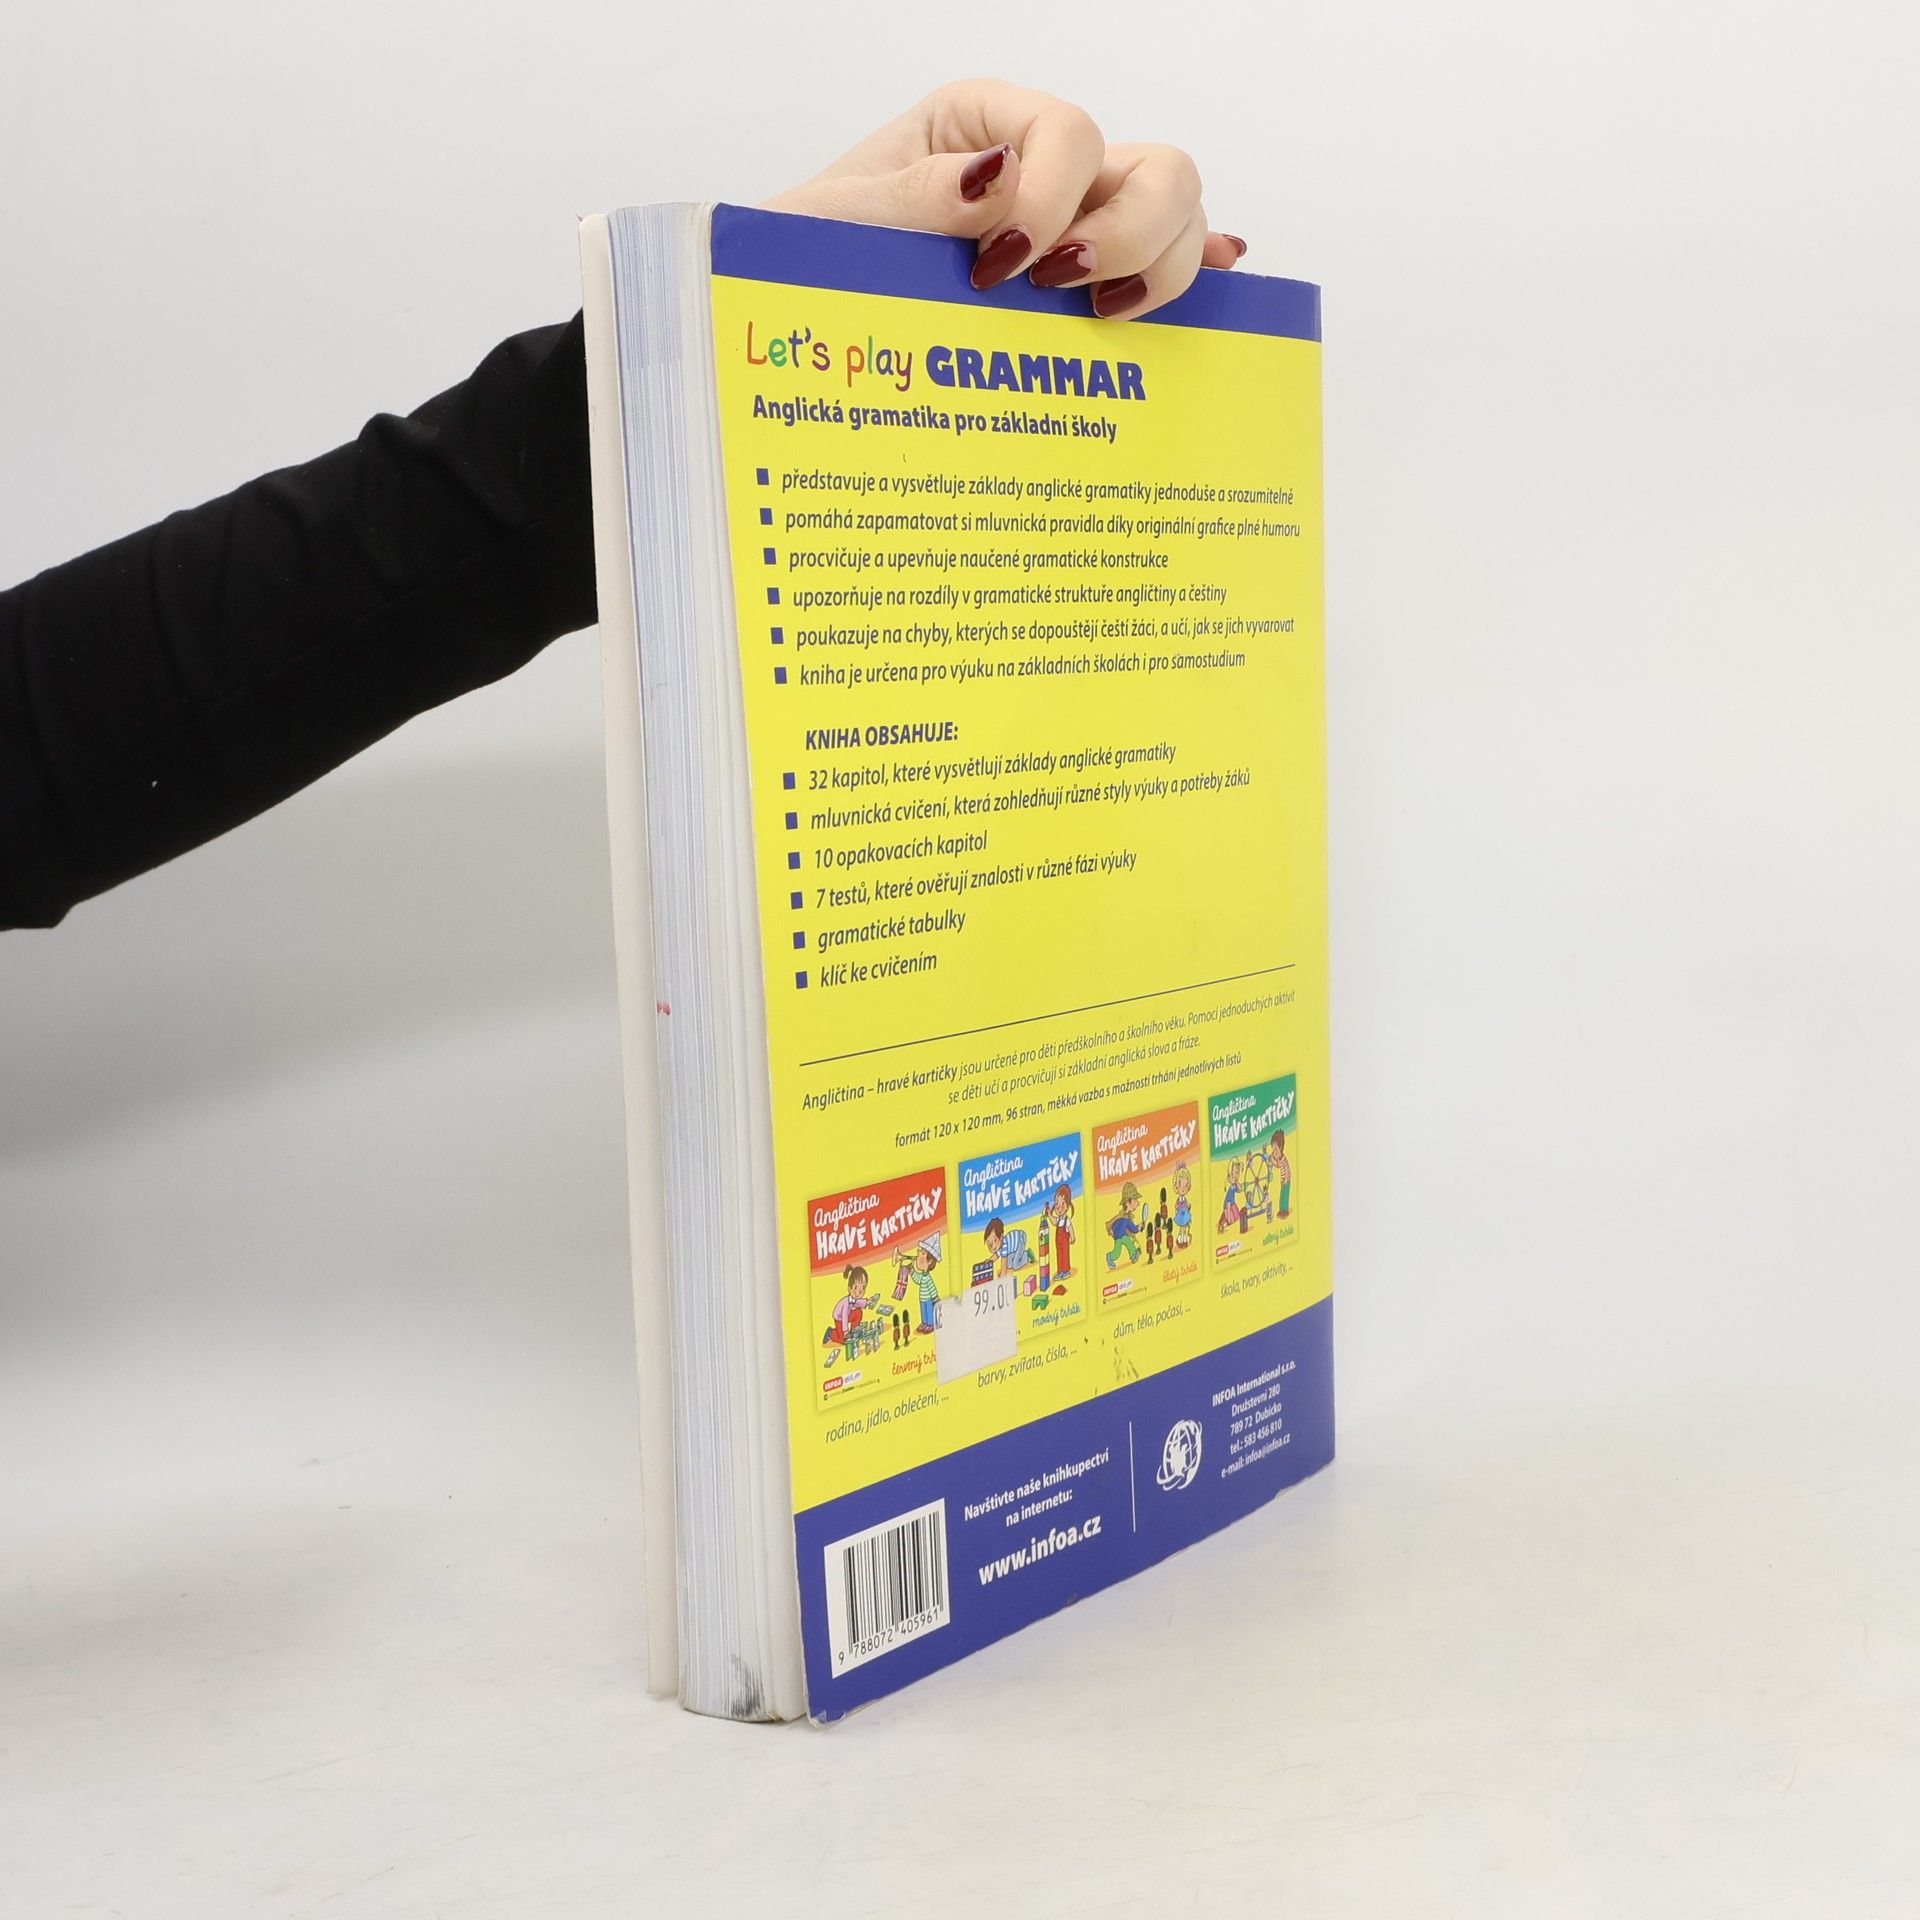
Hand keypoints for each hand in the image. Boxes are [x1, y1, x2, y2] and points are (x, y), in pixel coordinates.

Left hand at [764, 78, 1244, 318]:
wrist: (802, 316)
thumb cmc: (817, 254)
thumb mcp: (845, 220)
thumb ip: (919, 195)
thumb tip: (1001, 181)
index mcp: (985, 125)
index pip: (1069, 132)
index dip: (1051, 200)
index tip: (1000, 268)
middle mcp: (1046, 165)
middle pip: (1157, 170)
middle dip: (1131, 234)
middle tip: (1061, 289)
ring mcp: (1081, 220)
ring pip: (1179, 215)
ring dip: (1164, 267)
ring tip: (1101, 317)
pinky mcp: (1094, 280)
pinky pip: (1169, 265)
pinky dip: (1196, 281)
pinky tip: (1208, 290)